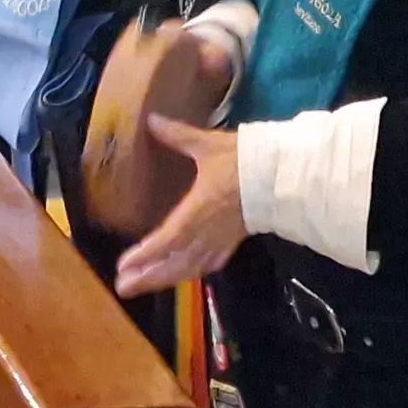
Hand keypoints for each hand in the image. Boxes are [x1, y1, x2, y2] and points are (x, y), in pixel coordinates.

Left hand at [110, 114, 247, 295]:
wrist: (284, 175)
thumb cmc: (246, 160)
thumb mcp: (209, 145)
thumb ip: (178, 135)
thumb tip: (151, 120)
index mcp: (200, 210)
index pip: (169, 238)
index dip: (147, 254)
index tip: (124, 265)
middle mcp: (209, 231)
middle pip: (176, 262)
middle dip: (149, 276)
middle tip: (123, 287)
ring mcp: (222, 239)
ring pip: (191, 267)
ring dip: (165, 279)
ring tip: (141, 286)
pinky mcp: (234, 241)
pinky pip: (211, 263)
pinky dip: (193, 271)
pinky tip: (184, 275)